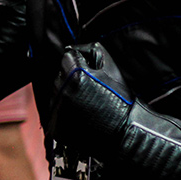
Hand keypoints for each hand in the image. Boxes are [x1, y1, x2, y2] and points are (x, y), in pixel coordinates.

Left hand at [47, 42, 134, 156]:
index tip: (88, 73)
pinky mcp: (55, 125)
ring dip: (67, 95)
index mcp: (75, 74)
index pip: (66, 58)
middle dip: (71, 80)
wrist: (126, 132)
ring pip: (56, 93)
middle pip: (59, 76)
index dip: (79, 64)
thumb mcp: (110, 66)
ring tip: (87, 105)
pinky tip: (81, 115)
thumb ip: (90, 50)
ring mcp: (57, 108)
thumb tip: (72, 47)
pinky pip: (55, 112)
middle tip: (90, 90)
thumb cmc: (121, 99)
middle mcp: (63, 90)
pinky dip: (64, 112)